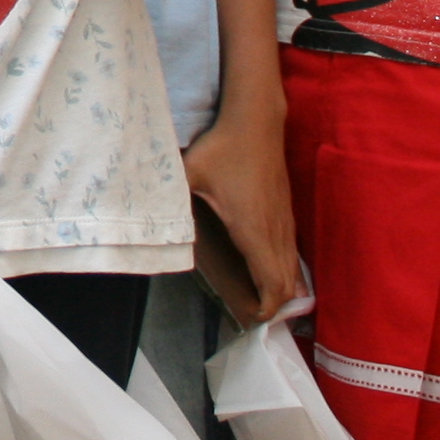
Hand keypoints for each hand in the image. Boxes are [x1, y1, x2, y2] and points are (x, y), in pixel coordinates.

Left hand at [182, 104, 296, 319]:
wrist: (256, 120)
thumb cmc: (223, 149)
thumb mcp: (190, 174)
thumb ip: (171, 200)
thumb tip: (147, 220)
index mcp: (254, 230)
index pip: (272, 282)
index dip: (267, 307)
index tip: (253, 318)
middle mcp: (275, 230)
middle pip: (288, 282)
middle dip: (275, 305)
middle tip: (253, 315)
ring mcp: (284, 220)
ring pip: (292, 266)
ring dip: (282, 287)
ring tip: (262, 300)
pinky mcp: (286, 209)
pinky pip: (291, 250)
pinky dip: (286, 268)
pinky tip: (271, 270)